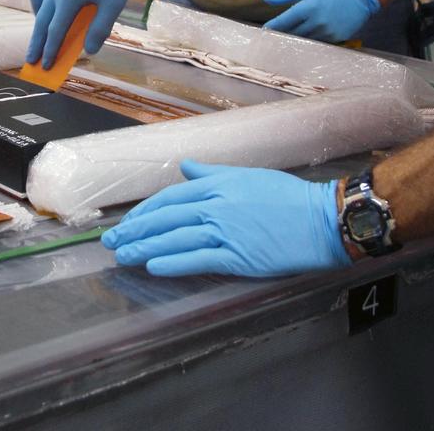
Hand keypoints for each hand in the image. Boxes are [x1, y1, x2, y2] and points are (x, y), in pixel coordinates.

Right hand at [27, 0, 172, 67]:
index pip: (55, 31)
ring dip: (38, 22)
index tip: (46, 66)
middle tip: (31, 61)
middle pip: (42, 21)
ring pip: (38, 4)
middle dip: (37, 43)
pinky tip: (51, 10)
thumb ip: (99, 29)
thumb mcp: (113, 5)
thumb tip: (89, 50)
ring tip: (42, 36)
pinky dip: (41, 4)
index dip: (50, 50)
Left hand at [102, 160, 350, 277]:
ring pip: (176, 240)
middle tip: (112, 242)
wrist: (321, 220)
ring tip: (124, 257)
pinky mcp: (238, 256)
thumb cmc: (287, 197)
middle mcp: (216, 206)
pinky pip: (198, 260)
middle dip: (135, 231)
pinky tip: (154, 268)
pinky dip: (174, 264)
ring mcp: (226, 232)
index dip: (144, 212)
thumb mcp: (247, 176)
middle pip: (166, 218)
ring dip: (146, 249)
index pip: (170, 197)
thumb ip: (212, 173)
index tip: (127, 223)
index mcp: (217, 185)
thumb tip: (185, 166)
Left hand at [262, 0, 380, 42]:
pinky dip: (307, 43)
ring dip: (293, 41)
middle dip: (281, 35)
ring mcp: (326, 33)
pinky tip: (301, 43)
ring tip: (283, 42)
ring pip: (303, 40)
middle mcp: (317, 22)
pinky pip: (316, 44)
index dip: (272, 27)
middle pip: (292, 34)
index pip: (284, 21)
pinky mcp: (335, 40)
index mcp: (308, 7)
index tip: (263, 32)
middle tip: (269, 38)